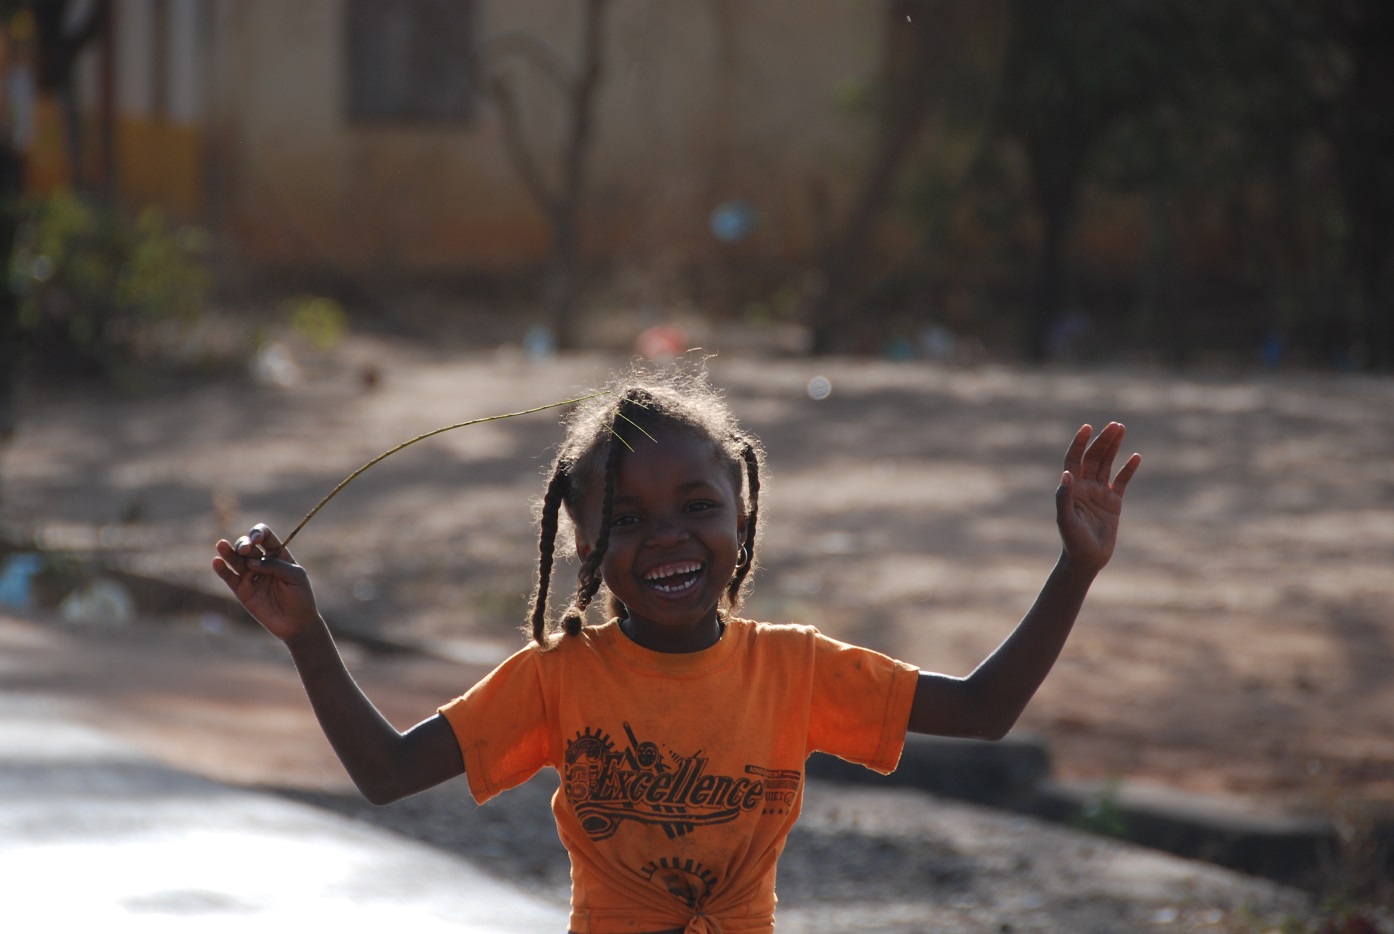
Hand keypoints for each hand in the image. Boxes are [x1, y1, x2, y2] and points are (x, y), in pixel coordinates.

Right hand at [212, 523, 320, 640]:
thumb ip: (275, 566)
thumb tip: (252, 562)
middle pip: (248, 546)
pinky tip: (217, 562)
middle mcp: (262, 562)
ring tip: (222, 545)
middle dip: (244, 544)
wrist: (296, 624)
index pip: (265, 537)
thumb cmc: (301, 597)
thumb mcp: (295, 576)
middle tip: (245, 550)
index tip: (257, 539)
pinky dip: (222, 570)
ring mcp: (251, 576)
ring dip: (229, 552)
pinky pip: (230, 578)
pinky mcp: (242, 591)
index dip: (259, 533)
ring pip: (236, 560)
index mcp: (278, 554)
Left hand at [1055, 422, 1140, 573]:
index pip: (1074, 459)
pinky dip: (1128, 469)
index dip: (1079, 443)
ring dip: (1114, 448)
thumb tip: (1066, 473)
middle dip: (1103, 441)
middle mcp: (1085, 487)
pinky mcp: (1113, 502)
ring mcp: (1099, 493)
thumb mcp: (1066, 519)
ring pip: (1107, 464)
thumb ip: (1064, 496)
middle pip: (1094, 458)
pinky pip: (1122, 481)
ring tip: (1121, 429)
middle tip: (1115, 425)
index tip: (1087, 427)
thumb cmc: (1072, 540)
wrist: (1087, 559)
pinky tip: (1135, 456)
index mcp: (1071, 488)